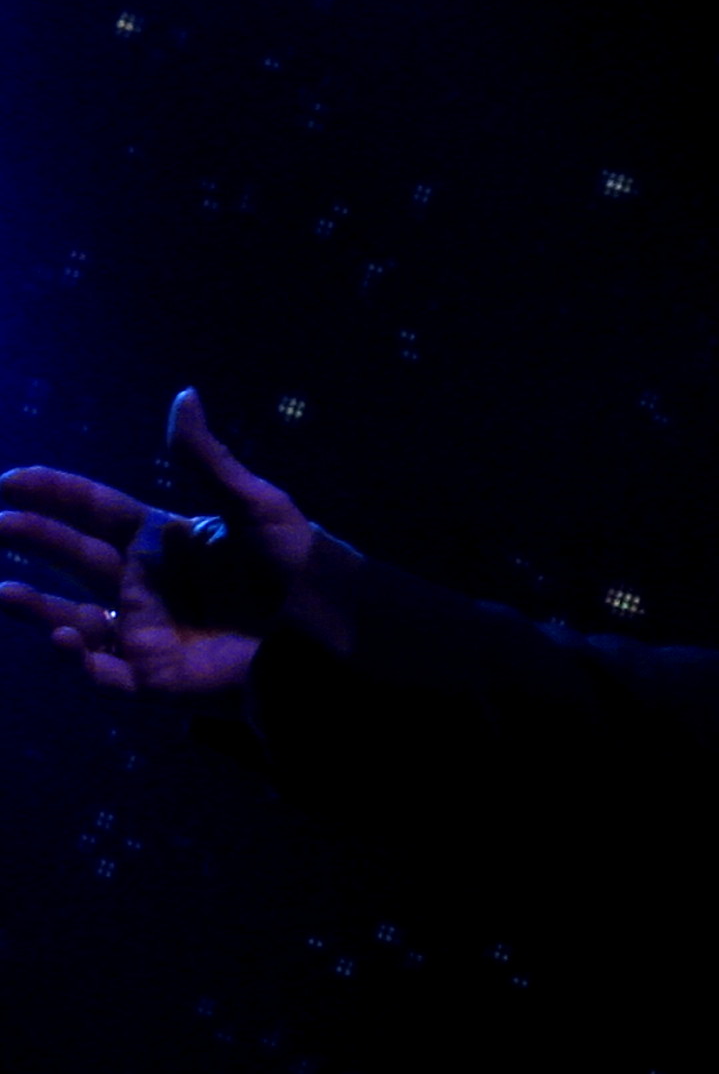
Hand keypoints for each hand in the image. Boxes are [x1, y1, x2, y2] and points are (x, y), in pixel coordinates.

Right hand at [0, 388, 352, 695]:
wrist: (331, 634)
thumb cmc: (301, 567)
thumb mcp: (255, 507)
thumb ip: (208, 458)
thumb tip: (185, 395)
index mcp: (164, 541)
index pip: (94, 511)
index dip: (52, 494)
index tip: (10, 480)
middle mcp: (147, 584)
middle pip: (71, 558)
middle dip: (29, 540)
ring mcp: (150, 631)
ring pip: (73, 620)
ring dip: (32, 608)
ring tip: (1, 591)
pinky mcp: (160, 678)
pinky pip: (106, 674)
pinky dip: (79, 660)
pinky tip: (65, 640)